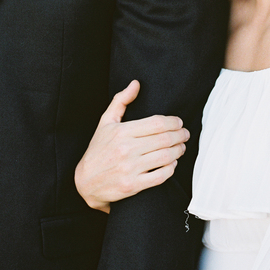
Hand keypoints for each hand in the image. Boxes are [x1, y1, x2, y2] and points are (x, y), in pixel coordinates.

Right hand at [74, 80, 189, 212]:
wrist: (84, 182)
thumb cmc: (97, 150)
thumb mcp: (105, 122)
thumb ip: (121, 101)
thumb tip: (136, 83)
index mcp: (122, 132)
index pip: (157, 123)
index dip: (173, 122)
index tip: (179, 122)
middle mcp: (126, 149)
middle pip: (164, 139)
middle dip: (180, 135)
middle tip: (185, 134)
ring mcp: (130, 168)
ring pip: (165, 157)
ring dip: (179, 150)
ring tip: (182, 147)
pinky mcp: (132, 186)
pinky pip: (161, 176)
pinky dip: (171, 168)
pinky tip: (172, 163)